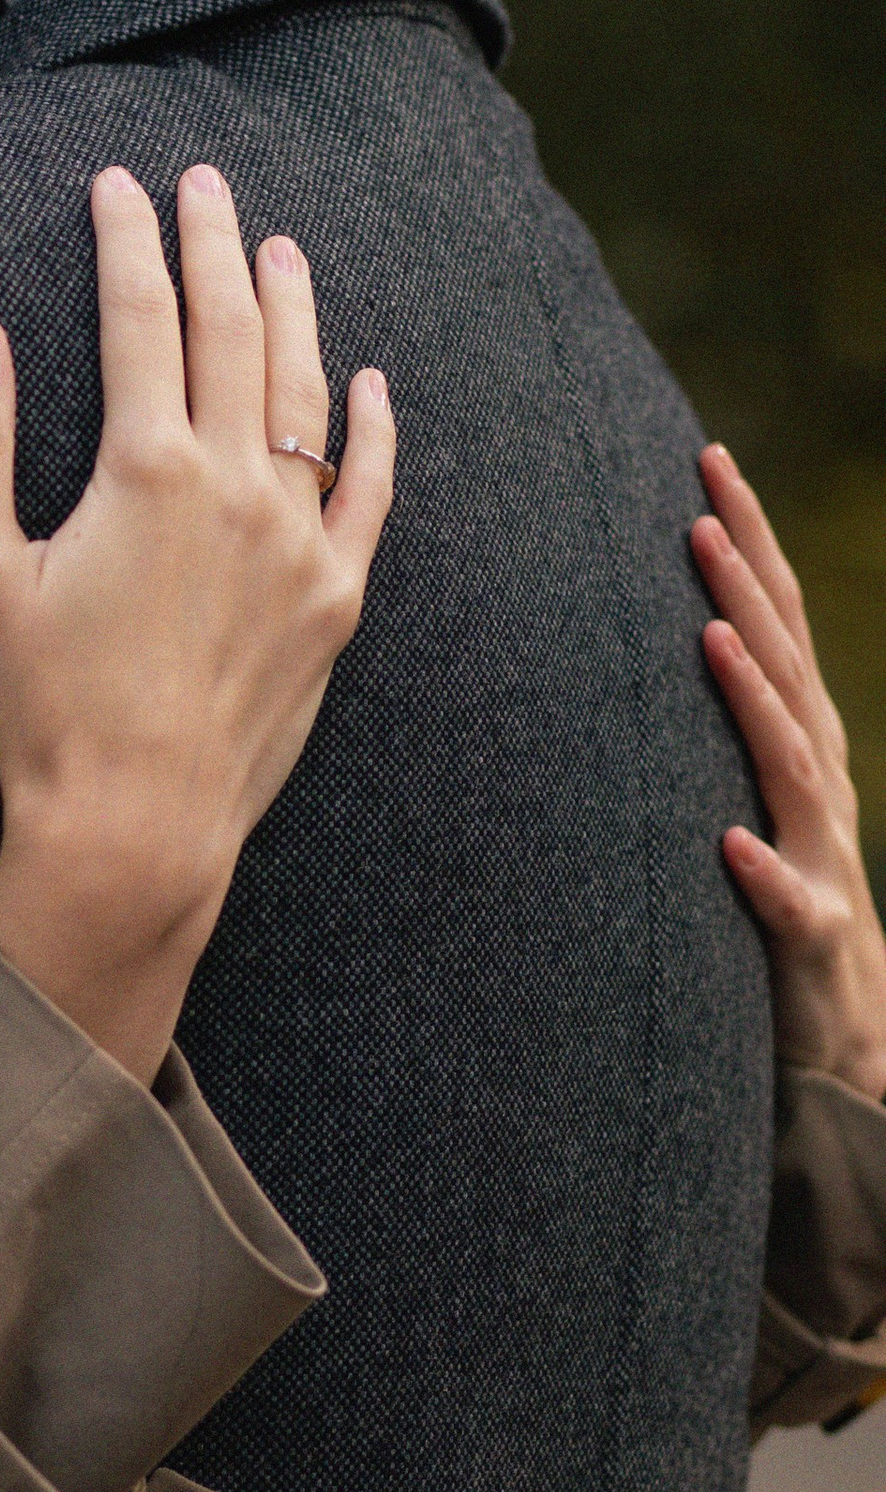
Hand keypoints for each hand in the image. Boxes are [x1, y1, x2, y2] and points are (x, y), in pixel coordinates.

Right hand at [0, 163, 394, 1083]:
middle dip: (215, 243)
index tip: (118, 183)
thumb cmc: (38, 707)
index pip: (142, 315)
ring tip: (281, 248)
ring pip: (306, 393)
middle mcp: (236, 487)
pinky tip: (372, 383)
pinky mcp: (334, 600)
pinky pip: (370, 491)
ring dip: (293, 309)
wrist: (135, 829)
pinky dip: (374, 428)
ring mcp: (298, 542)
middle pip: (231, 331)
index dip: (128, 238)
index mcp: (145, 469)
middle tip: (204, 181)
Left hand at [692, 447, 885, 1101]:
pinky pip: (788, 900)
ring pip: (793, 763)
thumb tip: (648, 615)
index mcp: (797, 737)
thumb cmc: (777, 893)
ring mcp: (822, 853)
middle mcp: (819, 780)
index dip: (749, 538)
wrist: (845, 1033)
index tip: (705, 458)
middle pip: (787, 664)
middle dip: (748, 586)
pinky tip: (729, 843)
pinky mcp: (813, 936)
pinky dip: (762, 869)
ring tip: (710, 636)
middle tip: (697, 512)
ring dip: (755, 698)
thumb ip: (713, 709)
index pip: (774, 618)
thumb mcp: (742, 784)